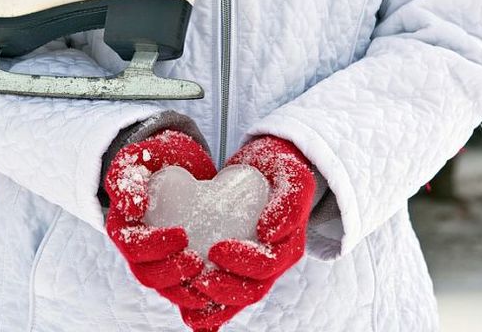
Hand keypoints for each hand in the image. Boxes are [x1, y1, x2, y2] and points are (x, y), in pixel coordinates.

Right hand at [105, 129, 216, 306]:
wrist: (176, 162)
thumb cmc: (152, 159)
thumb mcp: (134, 159)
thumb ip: (126, 178)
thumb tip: (133, 209)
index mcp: (124, 230)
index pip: (134, 249)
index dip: (156, 247)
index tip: (183, 234)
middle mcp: (139, 252)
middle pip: (150, 276)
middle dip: (173, 274)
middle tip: (199, 261)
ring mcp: (161, 261)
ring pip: (169, 289)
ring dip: (188, 291)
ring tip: (211, 276)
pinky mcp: (182, 265)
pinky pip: (188, 290)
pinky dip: (202, 300)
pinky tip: (220, 299)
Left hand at [187, 136, 315, 310]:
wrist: (269, 168)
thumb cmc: (281, 170)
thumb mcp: (293, 177)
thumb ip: (288, 203)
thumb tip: (269, 234)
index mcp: (288, 247)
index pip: (266, 267)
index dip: (242, 264)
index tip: (216, 249)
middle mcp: (273, 263)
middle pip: (250, 291)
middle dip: (223, 290)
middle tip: (196, 279)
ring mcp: (254, 267)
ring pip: (235, 298)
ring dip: (212, 304)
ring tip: (187, 299)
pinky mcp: (237, 265)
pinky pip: (223, 293)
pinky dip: (208, 309)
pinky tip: (188, 314)